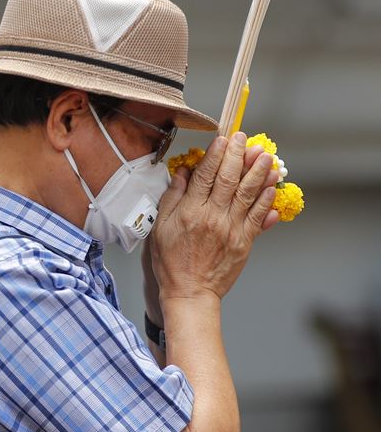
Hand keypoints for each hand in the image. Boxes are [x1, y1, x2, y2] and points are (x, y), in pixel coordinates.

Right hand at [149, 132, 279, 302]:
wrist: (190, 292)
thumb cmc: (171, 262)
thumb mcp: (160, 227)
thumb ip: (172, 198)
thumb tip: (181, 173)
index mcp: (190, 212)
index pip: (205, 175)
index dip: (216, 155)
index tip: (223, 139)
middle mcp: (213, 218)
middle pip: (229, 179)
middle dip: (239, 155)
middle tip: (245, 139)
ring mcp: (232, 230)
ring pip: (248, 194)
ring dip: (258, 172)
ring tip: (265, 156)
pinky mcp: (245, 241)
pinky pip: (258, 216)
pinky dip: (266, 199)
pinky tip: (271, 185)